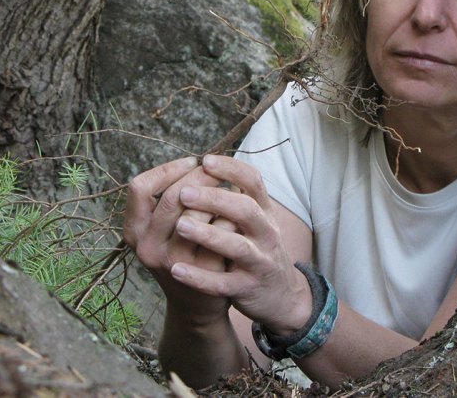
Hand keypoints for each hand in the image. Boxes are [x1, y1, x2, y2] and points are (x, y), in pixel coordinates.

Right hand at [123, 157, 235, 321]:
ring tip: (228, 189)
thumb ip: (168, 200)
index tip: (191, 163)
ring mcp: (174, 262)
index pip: (139, 187)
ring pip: (196, 213)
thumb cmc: (182, 253)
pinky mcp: (202, 273)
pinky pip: (222, 230)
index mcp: (134, 232)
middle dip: (198, 177)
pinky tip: (237, 213)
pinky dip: (231, 215)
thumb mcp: (161, 230)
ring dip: (216, 195)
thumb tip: (196, 161)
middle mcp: (147, 248)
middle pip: (171, 197)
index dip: (166, 170)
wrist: (197, 303)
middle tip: (216, 170)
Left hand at [167, 155, 312, 334]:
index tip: (205, 160)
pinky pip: (222, 283)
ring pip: (236, 246)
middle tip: (184, 193)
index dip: (231, 169)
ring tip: (180, 226)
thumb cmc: (257, 249)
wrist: (280, 296)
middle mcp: (266, 234)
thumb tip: (206, 164)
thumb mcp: (256, 220)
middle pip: (245, 210)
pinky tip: (177, 270)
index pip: (254, 182)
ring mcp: (258, 262)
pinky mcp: (247, 289)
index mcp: (265, 212)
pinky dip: (199, 278)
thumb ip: (236, 196)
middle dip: (214, 200)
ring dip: (208, 235)